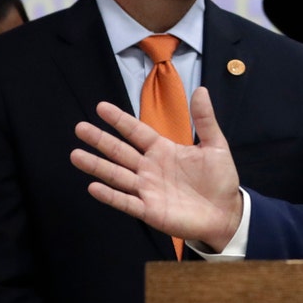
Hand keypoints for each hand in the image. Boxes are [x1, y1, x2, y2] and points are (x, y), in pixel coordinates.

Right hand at [71, 87, 243, 249]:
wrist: (227, 212)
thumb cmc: (220, 179)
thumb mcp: (216, 146)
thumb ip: (205, 120)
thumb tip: (200, 89)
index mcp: (163, 150)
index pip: (136, 132)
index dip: (120, 120)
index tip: (101, 107)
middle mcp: (150, 168)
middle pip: (120, 151)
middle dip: (100, 140)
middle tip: (80, 127)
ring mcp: (147, 189)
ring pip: (117, 175)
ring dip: (96, 166)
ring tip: (76, 154)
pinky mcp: (149, 210)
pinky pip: (126, 201)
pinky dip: (110, 195)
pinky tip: (93, 186)